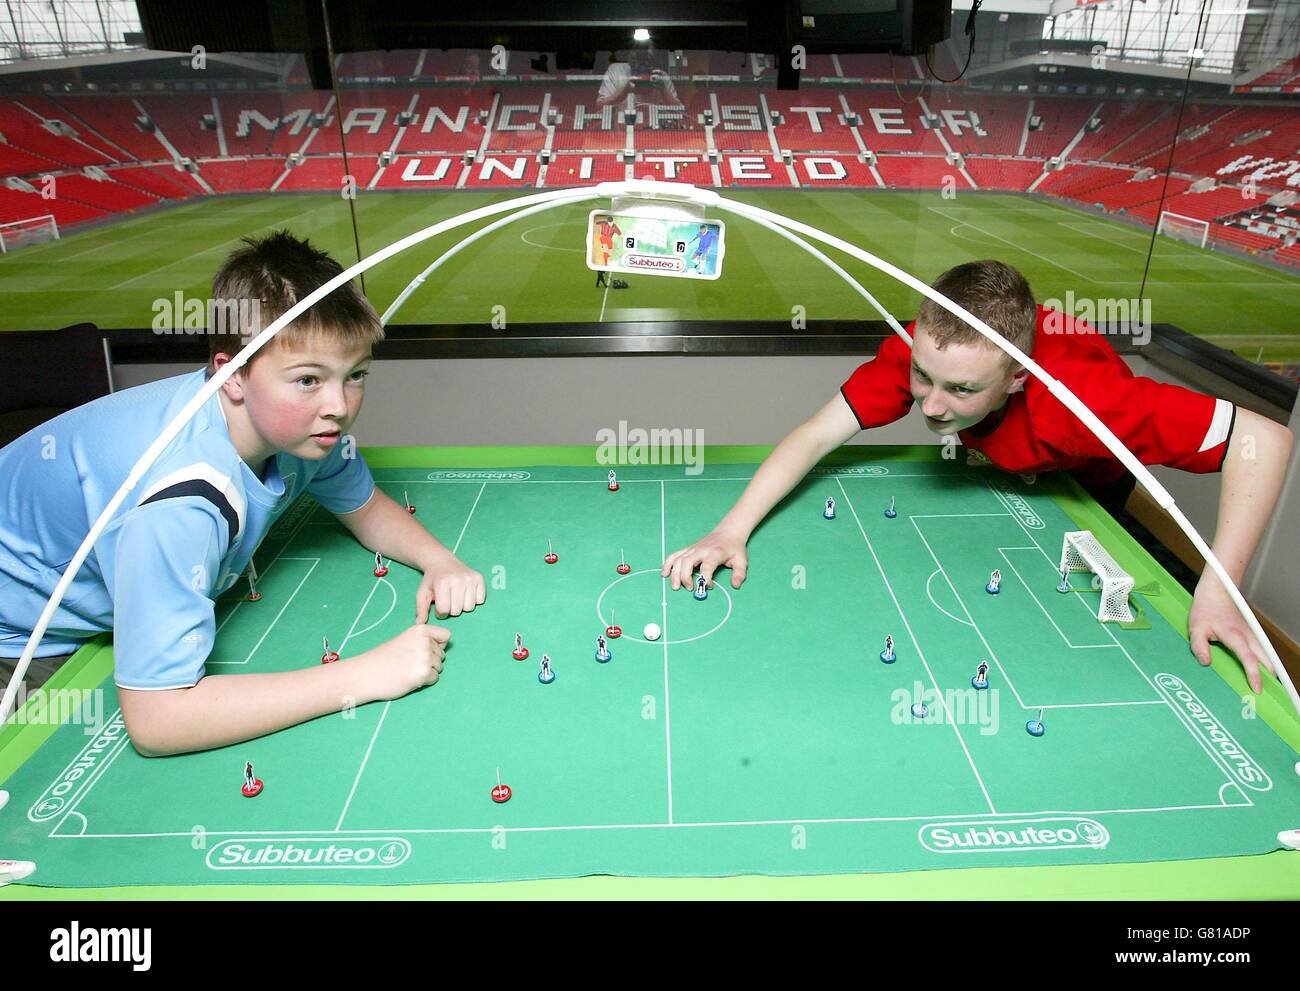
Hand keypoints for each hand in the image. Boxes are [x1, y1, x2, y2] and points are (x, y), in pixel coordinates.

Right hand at [364, 624, 451, 699]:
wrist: (366, 674)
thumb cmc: (384, 658)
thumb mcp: (404, 640)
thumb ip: (422, 640)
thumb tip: (443, 646)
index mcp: (420, 630)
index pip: (446, 635)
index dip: (438, 644)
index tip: (424, 650)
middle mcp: (425, 641)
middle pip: (442, 654)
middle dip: (431, 660)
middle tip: (410, 663)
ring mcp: (425, 658)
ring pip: (439, 667)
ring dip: (428, 671)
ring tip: (409, 670)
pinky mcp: (423, 674)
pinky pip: (434, 678)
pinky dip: (425, 681)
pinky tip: (410, 679)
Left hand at [416, 554, 485, 620]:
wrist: (442, 561)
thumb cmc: (432, 580)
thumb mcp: (423, 593)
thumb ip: (421, 609)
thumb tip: (419, 624)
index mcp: (442, 583)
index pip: (444, 611)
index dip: (440, 612)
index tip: (438, 604)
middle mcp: (458, 580)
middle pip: (457, 611)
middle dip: (451, 609)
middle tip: (448, 600)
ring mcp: (470, 578)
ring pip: (469, 607)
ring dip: (463, 606)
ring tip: (456, 597)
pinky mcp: (479, 578)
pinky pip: (480, 600)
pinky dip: (473, 600)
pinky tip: (465, 593)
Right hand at [662, 526, 748, 590]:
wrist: (727, 533)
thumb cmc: (734, 548)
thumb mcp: (742, 560)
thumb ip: (739, 574)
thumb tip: (735, 586)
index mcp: (715, 553)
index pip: (707, 566)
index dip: (706, 579)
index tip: (709, 587)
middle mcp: (701, 550)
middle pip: (687, 562)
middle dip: (685, 577)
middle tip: (690, 589)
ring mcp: (692, 549)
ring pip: (679, 559)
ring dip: (674, 573)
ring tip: (675, 587)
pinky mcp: (688, 549)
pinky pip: (674, 555)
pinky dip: (667, 564)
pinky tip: (664, 574)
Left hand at [1188, 573, 1272, 693]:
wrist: (1218, 592)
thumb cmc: (1205, 610)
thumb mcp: (1195, 628)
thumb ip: (1199, 646)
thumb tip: (1206, 663)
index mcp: (1235, 636)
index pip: (1249, 658)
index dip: (1254, 675)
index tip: (1257, 689)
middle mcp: (1249, 636)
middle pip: (1266, 660)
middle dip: (1269, 678)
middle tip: (1265, 695)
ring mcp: (1253, 635)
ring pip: (1267, 656)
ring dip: (1269, 671)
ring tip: (1265, 687)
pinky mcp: (1253, 635)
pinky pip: (1263, 651)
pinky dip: (1265, 663)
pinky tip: (1261, 674)